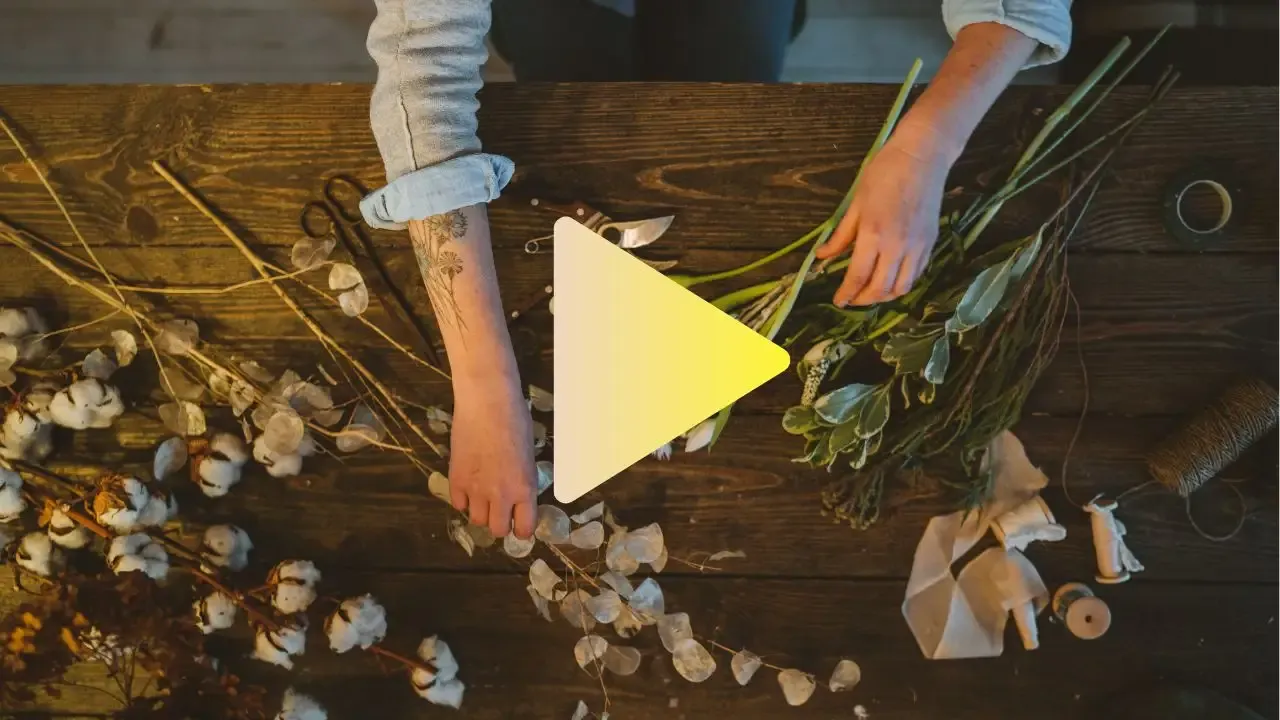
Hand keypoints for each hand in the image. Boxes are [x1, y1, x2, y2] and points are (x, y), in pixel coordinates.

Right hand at [447, 374, 537, 538]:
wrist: (486, 403)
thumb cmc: (515, 420)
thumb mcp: (528, 455)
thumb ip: (522, 481)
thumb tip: (517, 494)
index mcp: (524, 488)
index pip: (524, 528)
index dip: (522, 528)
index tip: (520, 522)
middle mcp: (500, 496)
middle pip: (497, 530)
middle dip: (500, 522)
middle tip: (501, 509)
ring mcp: (475, 490)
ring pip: (476, 520)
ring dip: (481, 511)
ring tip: (483, 495)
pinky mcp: (455, 480)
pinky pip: (458, 504)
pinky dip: (463, 499)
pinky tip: (468, 485)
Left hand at [816, 123, 954, 306]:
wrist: (922, 156)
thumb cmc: (883, 173)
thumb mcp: (856, 203)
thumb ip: (841, 235)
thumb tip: (822, 256)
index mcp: (874, 235)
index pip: (858, 276)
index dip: (846, 293)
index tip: (838, 301)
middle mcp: (898, 246)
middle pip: (881, 289)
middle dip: (864, 299)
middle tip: (852, 298)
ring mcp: (918, 246)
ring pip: (902, 287)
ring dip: (885, 296)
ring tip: (872, 292)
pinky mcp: (931, 243)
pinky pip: (917, 274)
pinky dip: (902, 283)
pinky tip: (891, 278)